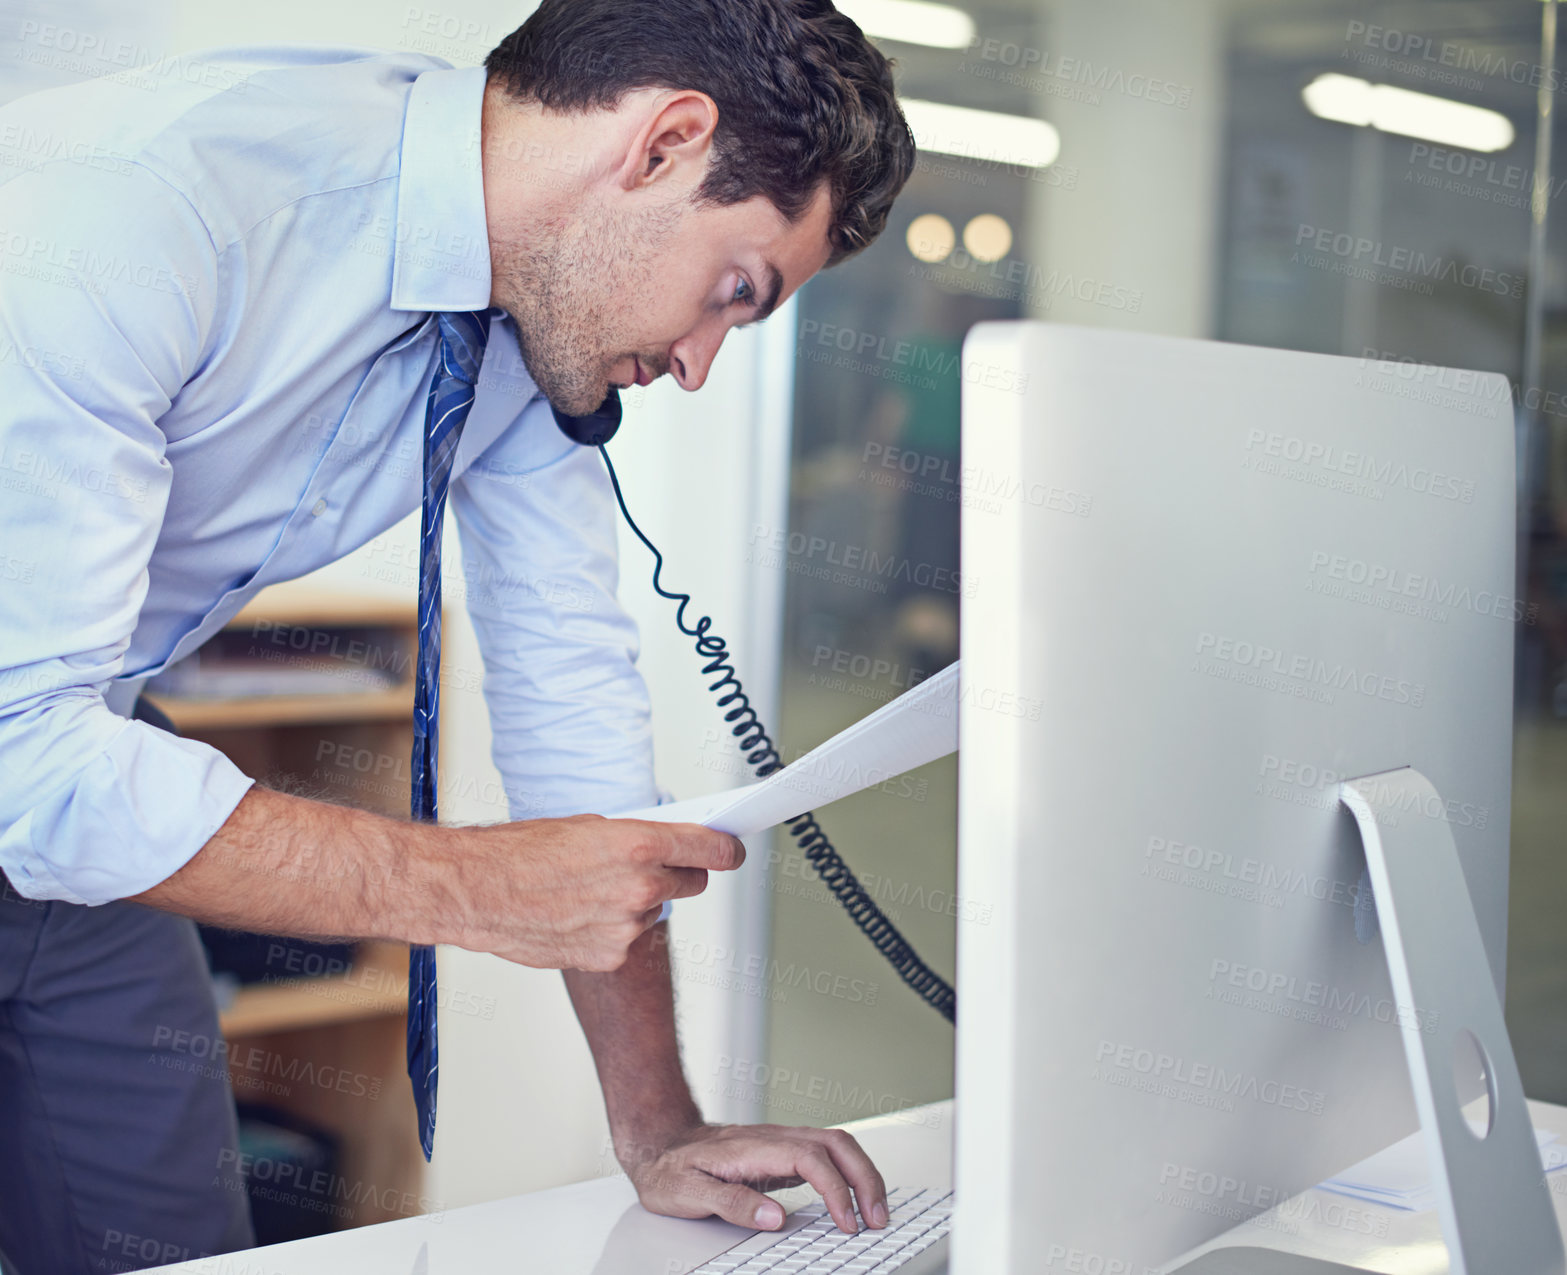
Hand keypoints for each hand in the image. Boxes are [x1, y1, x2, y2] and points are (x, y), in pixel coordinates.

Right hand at [451, 816, 743, 971]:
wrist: (478, 892)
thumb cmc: (521, 852)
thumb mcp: (588, 826)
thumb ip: (636, 838)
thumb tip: (665, 844)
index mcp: (639, 846)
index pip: (712, 850)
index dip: (726, 850)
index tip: (731, 850)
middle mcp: (640, 887)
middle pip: (693, 882)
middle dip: (679, 871)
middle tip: (652, 864)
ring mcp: (626, 927)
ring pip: (654, 910)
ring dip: (636, 901)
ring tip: (588, 889)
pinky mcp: (610, 956)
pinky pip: (627, 938)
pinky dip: (611, 928)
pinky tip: (577, 914)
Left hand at [622, 1122, 888, 1234]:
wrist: (660, 1143)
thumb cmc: (670, 1168)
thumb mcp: (688, 1192)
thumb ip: (731, 1203)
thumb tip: (775, 1218)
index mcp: (755, 1148)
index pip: (811, 1159)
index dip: (836, 1190)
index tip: (846, 1222)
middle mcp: (774, 1139)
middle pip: (836, 1144)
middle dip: (866, 1178)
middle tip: (878, 1218)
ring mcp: (781, 1143)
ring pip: (836, 1146)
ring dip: (862, 1175)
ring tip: (875, 1212)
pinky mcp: (782, 1154)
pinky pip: (826, 1157)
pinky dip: (848, 1176)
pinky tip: (852, 1200)